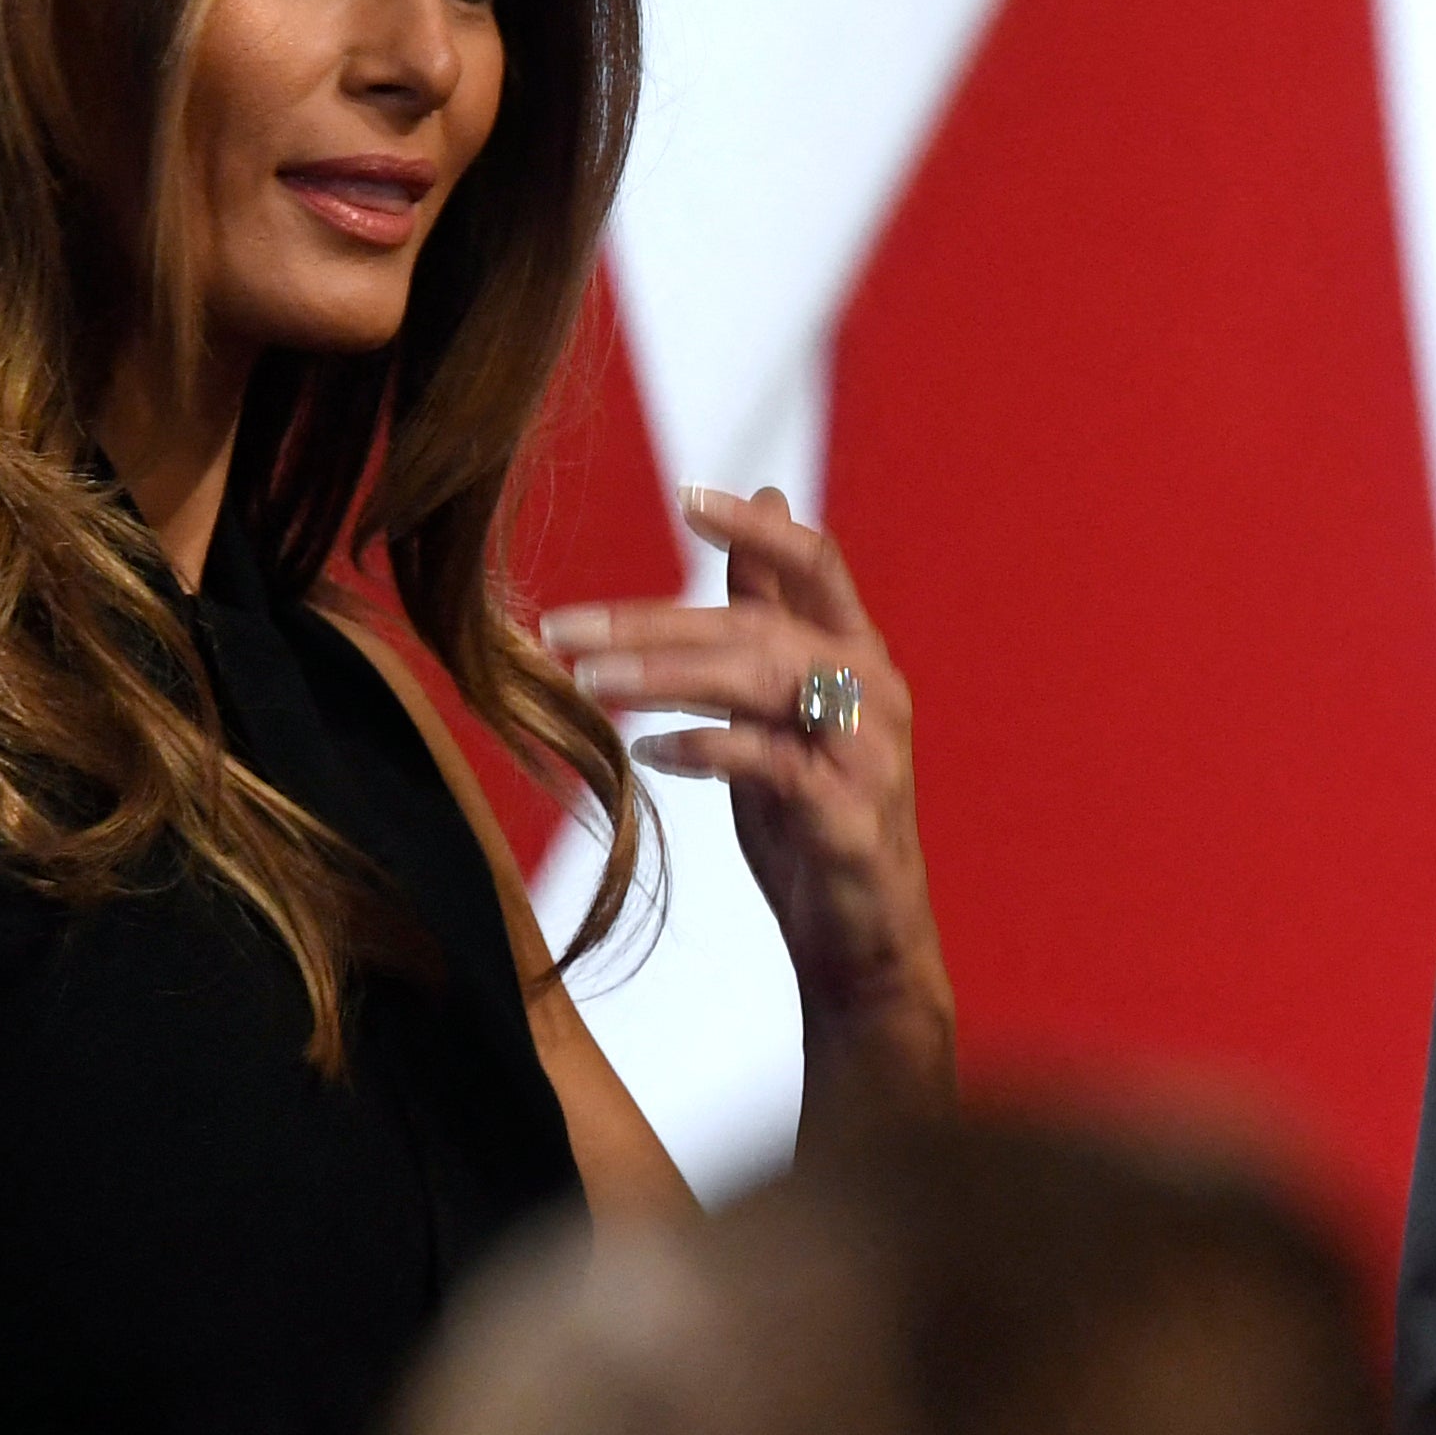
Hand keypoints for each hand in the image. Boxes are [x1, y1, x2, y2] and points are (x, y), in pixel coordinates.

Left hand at [541, 484, 954, 1101]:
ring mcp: (869, 750)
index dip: (755, 525)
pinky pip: (767, 762)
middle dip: (652, 620)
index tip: (687, 497)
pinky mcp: (849, 813)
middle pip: (757, 625)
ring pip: (760, 681)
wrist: (862, 937)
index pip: (815, 562)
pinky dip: (703, 749)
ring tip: (589, 681)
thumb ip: (773, 609)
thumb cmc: (815, 815)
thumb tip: (769, 497)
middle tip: (562, 628)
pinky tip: (648, 752)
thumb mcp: (786, 703)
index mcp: (858, 652)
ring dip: (664, 675)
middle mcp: (874, 688)